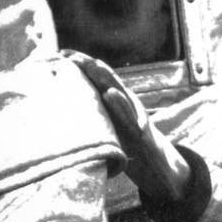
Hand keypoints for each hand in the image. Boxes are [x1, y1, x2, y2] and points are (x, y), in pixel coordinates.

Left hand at [66, 51, 189, 201]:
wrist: (160, 168)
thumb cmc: (130, 147)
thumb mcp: (109, 130)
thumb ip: (95, 116)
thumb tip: (67, 109)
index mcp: (116, 106)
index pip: (97, 82)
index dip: (81, 67)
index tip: (61, 53)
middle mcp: (127, 107)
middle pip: (107, 82)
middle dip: (89, 66)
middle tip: (71, 54)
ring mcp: (136, 118)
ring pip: (120, 94)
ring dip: (105, 78)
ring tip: (92, 65)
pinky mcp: (144, 133)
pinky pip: (131, 117)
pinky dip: (121, 104)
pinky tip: (110, 94)